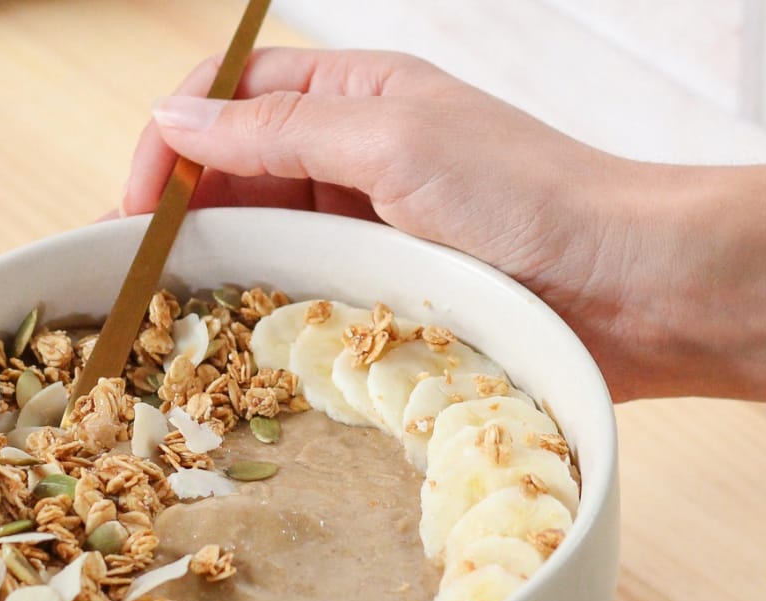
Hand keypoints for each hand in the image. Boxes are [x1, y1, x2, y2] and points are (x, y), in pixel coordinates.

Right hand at [123, 48, 765, 406]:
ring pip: (265, 237)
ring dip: (219, 266)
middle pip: (235, 171)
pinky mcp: (386, 292)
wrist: (632, 289)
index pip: (230, 96)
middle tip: (138, 280)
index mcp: (355, 96)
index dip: (171, 140)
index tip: (132, 210)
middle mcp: (354, 157)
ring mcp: (369, 229)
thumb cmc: (530, 197)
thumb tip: (176, 120)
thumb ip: (279, 131)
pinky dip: (266, 309)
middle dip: (180, 213)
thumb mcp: (394, 141)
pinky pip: (305, 292)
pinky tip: (241, 339)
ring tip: (175, 317)